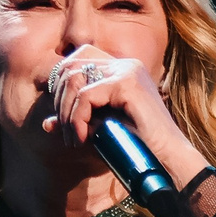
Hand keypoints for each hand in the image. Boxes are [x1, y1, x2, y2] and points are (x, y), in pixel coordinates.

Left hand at [41, 46, 210, 185]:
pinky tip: (82, 139)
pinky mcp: (126, 84)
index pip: (78, 57)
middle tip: (65, 130)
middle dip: (59, 100)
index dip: (61, 81)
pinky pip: (86, 97)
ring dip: (66, 113)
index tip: (63, 113)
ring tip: (73, 139)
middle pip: (70, 64)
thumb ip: (78, 118)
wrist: (168, 159)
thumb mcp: (102, 127)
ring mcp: (127, 71)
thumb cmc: (139, 146)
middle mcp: (125, 64)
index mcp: (123, 68)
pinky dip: (77, 119)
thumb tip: (47, 123)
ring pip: (74, 80)